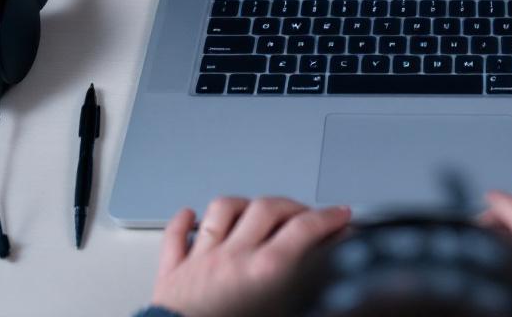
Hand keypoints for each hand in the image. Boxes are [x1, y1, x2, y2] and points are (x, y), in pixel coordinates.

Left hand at [150, 197, 350, 316]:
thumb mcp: (282, 315)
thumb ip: (301, 296)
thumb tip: (317, 292)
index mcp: (264, 273)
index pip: (304, 229)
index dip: (328, 217)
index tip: (339, 215)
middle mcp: (233, 258)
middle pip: (267, 208)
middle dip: (293, 206)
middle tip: (305, 214)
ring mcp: (201, 260)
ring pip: (222, 210)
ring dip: (243, 205)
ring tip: (255, 210)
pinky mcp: (172, 272)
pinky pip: (176, 235)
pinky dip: (184, 222)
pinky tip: (191, 216)